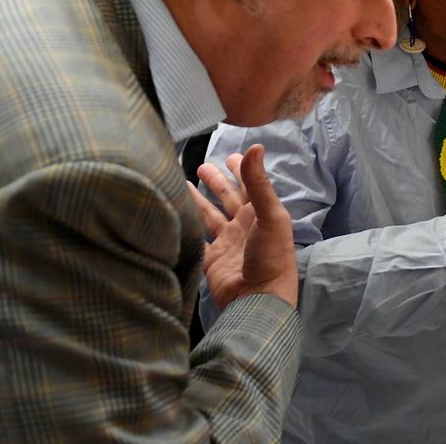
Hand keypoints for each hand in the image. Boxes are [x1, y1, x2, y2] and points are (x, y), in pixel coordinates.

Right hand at [191, 145, 298, 308]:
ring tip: (182, 184)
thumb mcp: (270, 216)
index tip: (230, 156)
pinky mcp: (211, 259)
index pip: (249, 186)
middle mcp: (244, 226)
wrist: (258, 299)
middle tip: (201, 166)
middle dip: (217, 183)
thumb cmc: (271, 256)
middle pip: (228, 199)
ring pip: (210, 217)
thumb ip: (259, 183)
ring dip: (199, 201)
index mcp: (261, 214)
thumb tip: (254, 146)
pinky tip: (174, 215)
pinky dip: (187, 227)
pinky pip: (196, 239)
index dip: (241, 171)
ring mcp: (226, 243)